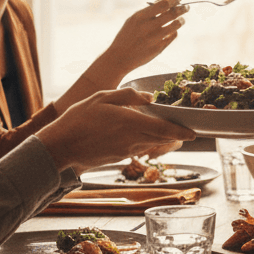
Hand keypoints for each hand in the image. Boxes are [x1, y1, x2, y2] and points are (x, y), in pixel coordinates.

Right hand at [37, 88, 194, 173]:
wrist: (60, 147)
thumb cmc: (79, 119)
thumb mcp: (102, 97)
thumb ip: (128, 96)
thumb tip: (149, 98)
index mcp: (131, 123)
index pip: (164, 130)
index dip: (181, 132)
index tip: (193, 132)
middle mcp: (132, 140)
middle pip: (162, 140)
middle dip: (176, 136)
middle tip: (185, 130)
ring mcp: (126, 151)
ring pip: (151, 145)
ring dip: (161, 140)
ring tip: (166, 130)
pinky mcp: (119, 158)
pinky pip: (139, 149)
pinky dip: (146, 142)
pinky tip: (141, 134)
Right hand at [65, 0, 186, 99]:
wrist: (120, 57)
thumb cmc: (128, 34)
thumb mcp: (136, 18)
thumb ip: (153, 6)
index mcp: (140, 16)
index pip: (163, 4)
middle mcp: (148, 27)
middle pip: (172, 14)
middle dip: (182, 8)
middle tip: (187, 7)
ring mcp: (154, 39)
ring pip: (175, 25)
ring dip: (181, 20)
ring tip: (181, 19)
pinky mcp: (159, 49)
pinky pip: (172, 36)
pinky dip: (175, 31)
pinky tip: (173, 30)